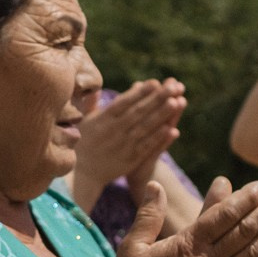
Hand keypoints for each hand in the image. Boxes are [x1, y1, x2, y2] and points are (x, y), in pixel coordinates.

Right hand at [75, 80, 185, 194]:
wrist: (81, 174)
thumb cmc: (82, 142)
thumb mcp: (82, 121)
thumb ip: (90, 103)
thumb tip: (94, 86)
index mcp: (102, 119)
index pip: (123, 102)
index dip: (140, 93)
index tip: (154, 82)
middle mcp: (113, 131)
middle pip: (138, 112)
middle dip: (156, 99)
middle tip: (173, 87)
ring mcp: (123, 145)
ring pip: (145, 128)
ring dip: (161, 115)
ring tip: (176, 103)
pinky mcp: (130, 160)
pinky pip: (146, 147)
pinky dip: (159, 138)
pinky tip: (171, 129)